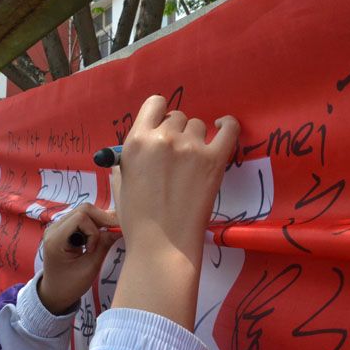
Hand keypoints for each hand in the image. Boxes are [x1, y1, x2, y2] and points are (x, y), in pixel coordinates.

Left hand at [39, 204, 120, 314]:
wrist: (54, 292)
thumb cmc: (70, 285)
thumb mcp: (89, 268)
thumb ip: (103, 246)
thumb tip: (119, 230)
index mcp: (56, 239)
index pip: (81, 217)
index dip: (94, 229)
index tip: (94, 248)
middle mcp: (54, 228)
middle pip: (83, 210)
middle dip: (102, 220)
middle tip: (114, 233)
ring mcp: (57, 227)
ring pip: (84, 212)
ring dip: (99, 222)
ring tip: (109, 234)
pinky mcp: (64, 229)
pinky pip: (81, 219)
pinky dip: (94, 224)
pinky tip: (102, 234)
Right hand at [111, 95, 238, 328]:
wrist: (163, 245)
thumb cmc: (137, 219)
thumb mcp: (120, 184)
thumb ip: (126, 160)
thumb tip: (137, 149)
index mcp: (136, 142)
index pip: (154, 104)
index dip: (159, 114)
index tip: (162, 126)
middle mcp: (163, 138)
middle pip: (177, 116)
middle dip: (176, 131)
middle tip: (176, 155)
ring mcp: (191, 148)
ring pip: (198, 125)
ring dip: (195, 137)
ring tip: (192, 160)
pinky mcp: (215, 160)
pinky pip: (229, 129)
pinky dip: (228, 125)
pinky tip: (223, 126)